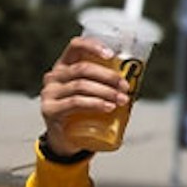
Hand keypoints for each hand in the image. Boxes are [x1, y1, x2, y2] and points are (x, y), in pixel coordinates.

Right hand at [36, 37, 130, 157]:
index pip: (75, 46)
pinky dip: (95, 103)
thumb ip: (106, 84)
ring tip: (123, 100)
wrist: (66, 139)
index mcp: (64, 66)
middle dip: (108, 76)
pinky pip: (75, 102)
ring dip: (106, 92)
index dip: (93, 46)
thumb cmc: (84, 112)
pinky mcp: (50, 109)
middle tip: (125, 87)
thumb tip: (136, 80)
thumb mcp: (93, 94)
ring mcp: (50, 92)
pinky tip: (109, 107)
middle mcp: (54, 76)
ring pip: (81, 86)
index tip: (112, 55)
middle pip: (82, 69)